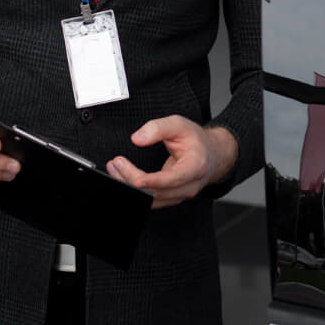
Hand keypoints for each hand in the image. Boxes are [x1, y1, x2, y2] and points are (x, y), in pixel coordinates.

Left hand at [106, 115, 237, 208]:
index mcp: (195, 166)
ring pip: (151, 199)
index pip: (173, 179)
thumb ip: (158, 128)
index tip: (136, 179)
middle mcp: (189, 186)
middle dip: (132, 180)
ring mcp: (180, 195)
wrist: (209, 154)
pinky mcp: (170, 198)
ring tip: (115, 168)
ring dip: (130, 185)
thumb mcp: (179, 125)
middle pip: (157, 191)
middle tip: (116, 163)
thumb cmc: (195, 140)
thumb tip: (137, 138)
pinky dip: (135, 190)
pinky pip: (150, 199)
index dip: (153, 181)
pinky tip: (122, 177)